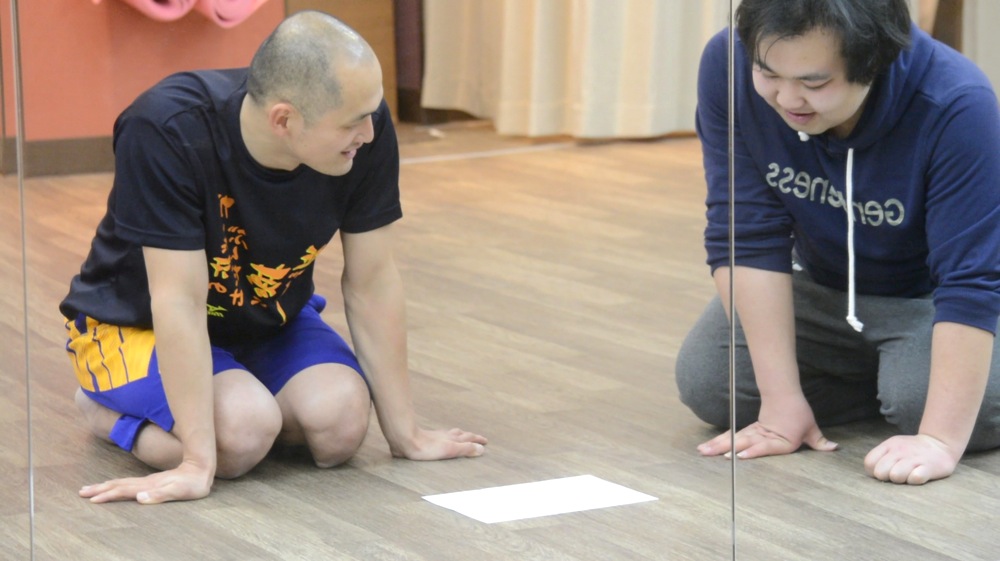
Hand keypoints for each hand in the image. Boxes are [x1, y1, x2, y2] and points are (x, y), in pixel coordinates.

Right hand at [79, 460, 213, 503]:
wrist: (201, 468)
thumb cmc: (192, 484)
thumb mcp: (178, 492)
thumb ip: (159, 495)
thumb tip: (139, 498)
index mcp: (148, 486)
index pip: (123, 491)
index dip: (108, 495)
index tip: (92, 500)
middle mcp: (145, 483)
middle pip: (118, 485)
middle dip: (99, 489)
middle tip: (81, 492)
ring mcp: (148, 482)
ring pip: (122, 482)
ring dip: (105, 486)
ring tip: (90, 488)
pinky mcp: (152, 482)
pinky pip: (129, 484)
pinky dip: (117, 485)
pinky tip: (114, 487)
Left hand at [390, 427, 487, 460]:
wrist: (406, 439)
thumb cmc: (427, 448)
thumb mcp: (450, 450)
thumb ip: (465, 449)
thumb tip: (481, 449)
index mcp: (452, 439)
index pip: (468, 438)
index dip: (477, 440)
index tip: (485, 441)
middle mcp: (445, 436)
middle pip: (461, 434)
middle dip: (470, 437)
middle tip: (476, 438)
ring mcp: (436, 436)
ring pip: (451, 434)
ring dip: (459, 435)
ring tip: (461, 435)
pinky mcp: (425, 437)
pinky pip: (440, 435)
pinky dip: (446, 436)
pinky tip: (440, 437)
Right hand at [697, 397, 836, 458]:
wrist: (784, 394)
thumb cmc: (798, 412)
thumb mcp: (811, 428)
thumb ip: (819, 441)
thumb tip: (834, 448)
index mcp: (781, 438)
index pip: (766, 446)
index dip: (754, 451)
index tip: (740, 455)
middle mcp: (764, 435)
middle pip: (743, 442)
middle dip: (726, 449)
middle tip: (710, 455)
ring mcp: (753, 432)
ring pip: (733, 439)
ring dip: (716, 445)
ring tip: (702, 451)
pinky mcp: (748, 431)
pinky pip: (731, 437)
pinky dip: (719, 442)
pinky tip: (707, 447)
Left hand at [863, 434, 957, 484]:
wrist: (939, 443)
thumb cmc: (910, 451)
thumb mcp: (892, 448)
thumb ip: (880, 458)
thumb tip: (874, 475)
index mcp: (888, 446)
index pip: (869, 463)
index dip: (874, 472)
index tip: (885, 473)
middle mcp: (899, 450)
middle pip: (880, 472)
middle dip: (887, 478)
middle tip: (898, 475)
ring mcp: (914, 458)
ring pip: (895, 476)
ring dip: (901, 480)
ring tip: (909, 475)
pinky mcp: (930, 467)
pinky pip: (915, 478)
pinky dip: (915, 480)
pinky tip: (919, 476)